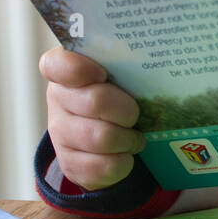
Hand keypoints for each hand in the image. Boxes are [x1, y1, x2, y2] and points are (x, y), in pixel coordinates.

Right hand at [40, 47, 144, 190]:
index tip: (103, 73)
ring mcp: (60, 134)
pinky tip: (125, 155)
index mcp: (67, 71)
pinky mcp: (70, 164)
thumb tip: (161, 52)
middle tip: (137, 114)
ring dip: (127, 138)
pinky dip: (123, 162)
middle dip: (126, 110)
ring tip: (135, 136)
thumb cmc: (118, 93)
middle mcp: (58, 100)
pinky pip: (102, 167)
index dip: (77, 69)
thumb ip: (127, 60)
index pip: (57, 65)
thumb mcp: (119, 72)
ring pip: (101, 138)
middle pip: (95, 102)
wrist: (109, 134)